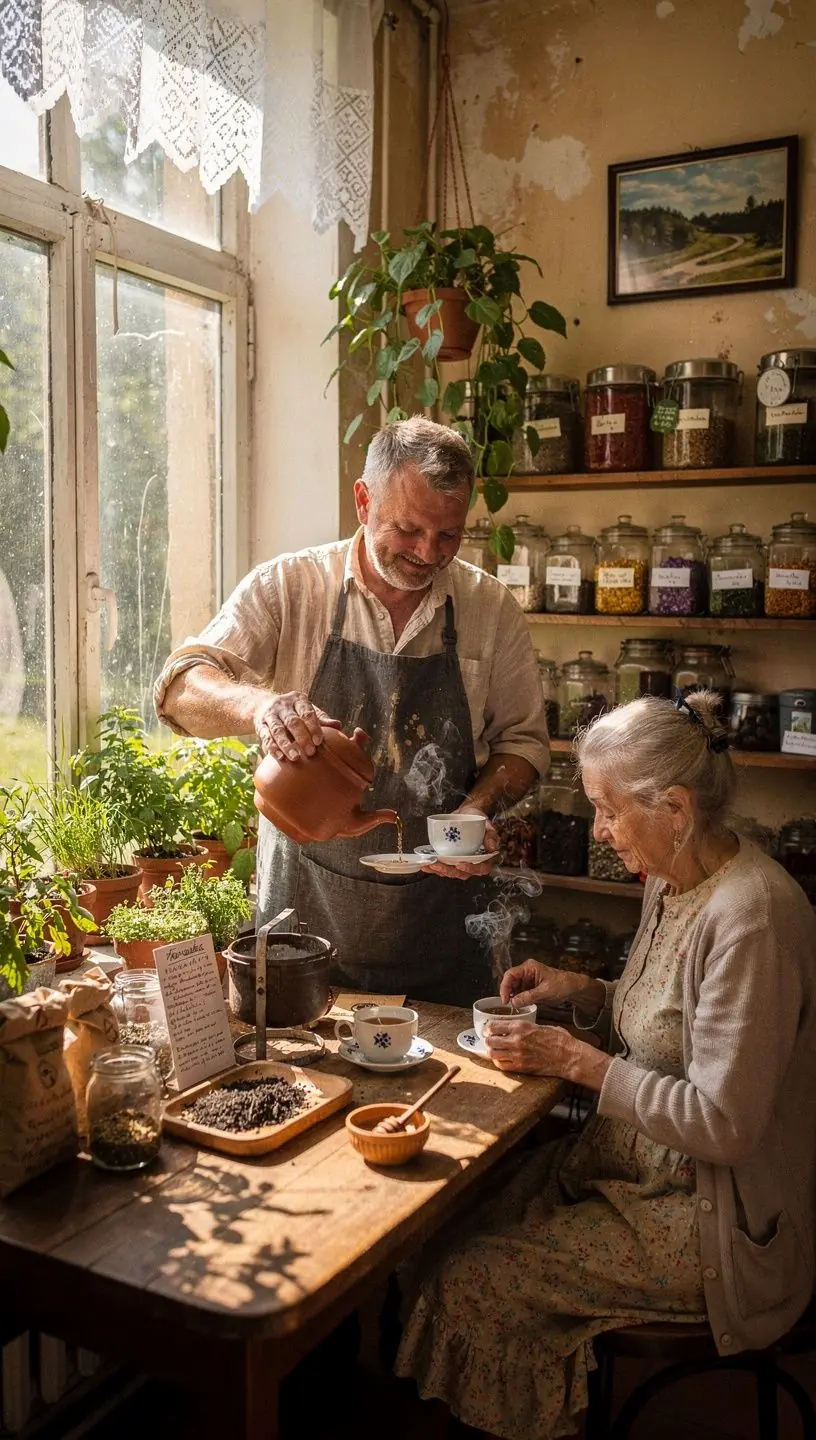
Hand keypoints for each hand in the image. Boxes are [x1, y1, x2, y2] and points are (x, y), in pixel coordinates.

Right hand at [255, 691, 342, 761]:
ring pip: (277, 730)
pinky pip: (265, 737)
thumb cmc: (293, 711)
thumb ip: (321, 719)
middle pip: (292, 721)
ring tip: (295, 758)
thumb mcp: (306, 710)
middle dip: (302, 737)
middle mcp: (282, 705)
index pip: (307, 712)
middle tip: (311, 752)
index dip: (313, 727)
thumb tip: (338, 725)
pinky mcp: (259, 725)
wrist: (263, 705)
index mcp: (297, 700)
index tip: (319, 741)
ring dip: (286, 745)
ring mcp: (270, 715)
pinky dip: (273, 748)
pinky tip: (280, 757)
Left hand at [421, 807, 498, 880]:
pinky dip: (433, 867)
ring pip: (451, 872)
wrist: (466, 813)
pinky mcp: (450, 859)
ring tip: (429, 865)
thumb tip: (492, 847)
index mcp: (485, 858)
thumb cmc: (477, 819)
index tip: (461, 865)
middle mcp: (472, 863)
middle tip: (439, 865)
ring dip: (439, 871)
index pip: (481, 869)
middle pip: (462, 873)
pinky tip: (425, 865)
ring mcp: (460, 862)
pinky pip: (443, 866)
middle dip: (449, 871)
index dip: (471, 869)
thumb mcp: (487, 824)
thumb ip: (491, 835)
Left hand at [485, 1021, 611, 1090]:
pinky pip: (502, 1066)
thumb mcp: (540, 1026)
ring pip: (493, 1054)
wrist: (568, 1056)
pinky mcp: (521, 1067)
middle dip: (488, 1041)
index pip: (493, 1026)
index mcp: (521, 1026)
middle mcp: (516, 1039)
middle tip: (490, 1041)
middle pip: (489, 1040)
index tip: (488, 1030)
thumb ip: (526, 1027)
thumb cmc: (559, 1040)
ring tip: (497, 1051)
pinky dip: (500, 1063)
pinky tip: (504, 1060)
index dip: (488, 1028)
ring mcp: (517, 1054)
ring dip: (492, 1052)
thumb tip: (516, 1028)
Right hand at [499, 960, 594, 1010]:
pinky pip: (520, 994)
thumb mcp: (545, 991)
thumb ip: (529, 996)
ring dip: (512, 998)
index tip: (505, 999)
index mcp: (529, 968)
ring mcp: (527, 980)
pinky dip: (518, 1000)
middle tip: (507, 1005)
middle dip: (507, 993)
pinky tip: (519, 1006)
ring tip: (513, 1007)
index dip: (505, 987)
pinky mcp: (530, 988)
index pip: (510, 975)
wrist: (572, 988)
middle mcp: (526, 972)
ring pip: (514, 989)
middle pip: (510, 981)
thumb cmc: (562, 984)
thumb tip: (514, 1002)